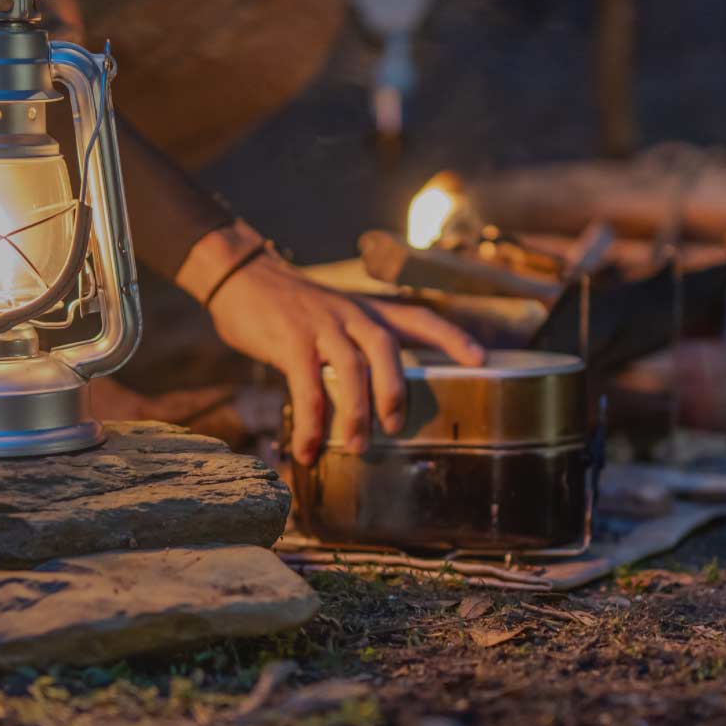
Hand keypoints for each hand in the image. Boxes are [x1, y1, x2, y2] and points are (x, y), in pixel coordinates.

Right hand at [205, 253, 484, 463]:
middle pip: (385, 347)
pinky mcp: (290, 340)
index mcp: (368, 310)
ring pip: (349, 368)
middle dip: (396, 388)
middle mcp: (351, 314)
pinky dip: (310, 421)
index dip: (451, 337)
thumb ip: (356, 346)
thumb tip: (370, 396)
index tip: (481, 358)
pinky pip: (306, 385)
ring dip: (355, 411)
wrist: (244, 276)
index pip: (419, 318)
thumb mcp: (336, 315)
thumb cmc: (294, 307)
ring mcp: (320, 326)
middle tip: (396, 426)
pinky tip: (307, 449)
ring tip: (356, 447)